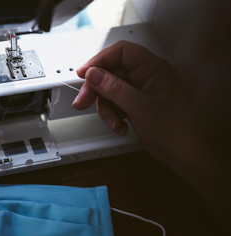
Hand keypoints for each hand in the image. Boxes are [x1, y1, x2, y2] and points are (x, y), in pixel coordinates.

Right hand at [72, 41, 230, 225]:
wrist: (183, 154)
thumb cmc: (173, 130)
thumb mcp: (141, 108)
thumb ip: (115, 88)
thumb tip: (92, 73)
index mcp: (153, 68)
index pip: (121, 52)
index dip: (100, 60)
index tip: (83, 73)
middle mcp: (145, 76)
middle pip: (110, 72)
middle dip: (96, 89)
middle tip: (83, 102)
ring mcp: (138, 90)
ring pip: (108, 89)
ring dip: (105, 108)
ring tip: (114, 123)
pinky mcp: (134, 103)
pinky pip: (113, 102)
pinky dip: (112, 115)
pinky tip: (120, 126)